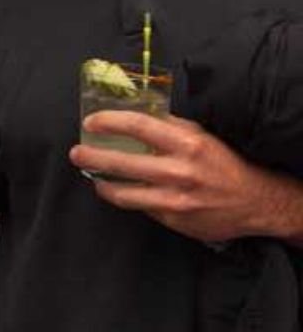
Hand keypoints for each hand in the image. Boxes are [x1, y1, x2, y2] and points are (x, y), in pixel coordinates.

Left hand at [69, 112, 298, 243]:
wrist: (254, 201)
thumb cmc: (221, 161)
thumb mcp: (198, 134)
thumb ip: (166, 124)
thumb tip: (130, 111)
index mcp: (185, 142)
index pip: (138, 125)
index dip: (109, 122)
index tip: (90, 122)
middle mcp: (179, 171)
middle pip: (123, 162)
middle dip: (93, 157)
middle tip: (76, 153)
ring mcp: (175, 199)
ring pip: (125, 194)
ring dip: (102, 184)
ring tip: (93, 176)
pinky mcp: (174, 220)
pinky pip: (142, 208)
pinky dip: (128, 198)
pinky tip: (121, 190)